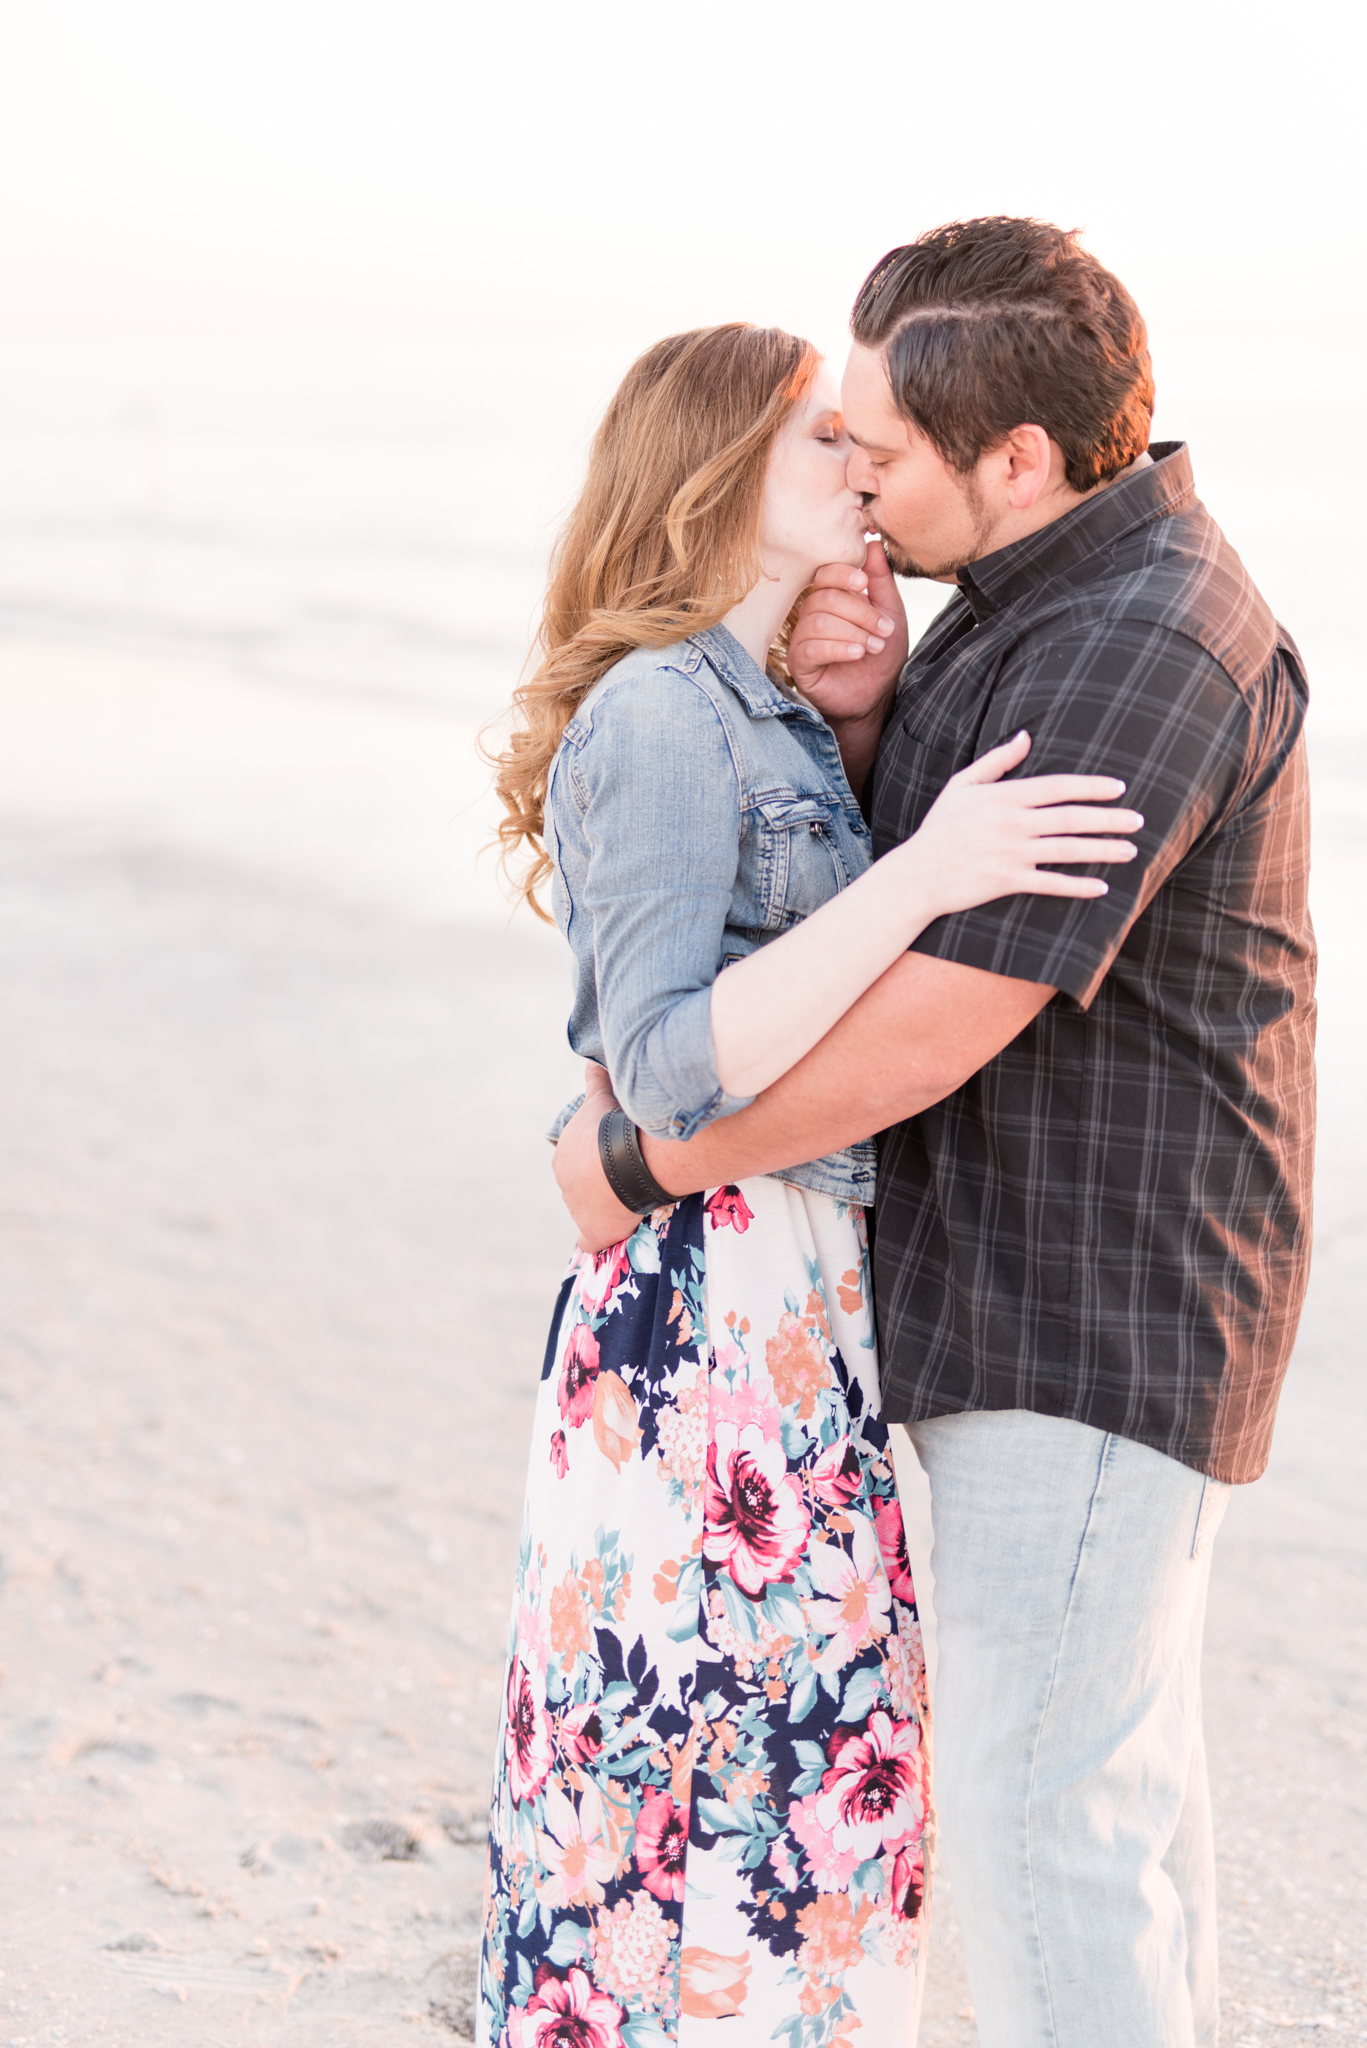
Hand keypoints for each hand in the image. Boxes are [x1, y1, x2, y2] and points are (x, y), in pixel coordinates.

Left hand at [551, 1063, 642, 1253]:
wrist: (621, 1162)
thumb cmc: (611, 1128)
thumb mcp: (600, 1100)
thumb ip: (595, 1081)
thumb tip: (590, 1059)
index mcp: (565, 1154)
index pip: (580, 1158)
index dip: (599, 1156)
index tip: (618, 1154)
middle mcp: (564, 1182)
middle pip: (582, 1184)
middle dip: (600, 1181)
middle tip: (630, 1175)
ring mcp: (576, 1208)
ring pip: (590, 1208)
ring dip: (606, 1206)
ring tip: (633, 1199)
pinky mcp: (593, 1231)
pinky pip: (592, 1240)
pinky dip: (599, 1239)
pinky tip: (610, 1238)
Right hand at [788, 538, 909, 726]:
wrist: (877, 696)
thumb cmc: (881, 654)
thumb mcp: (889, 612)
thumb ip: (881, 580)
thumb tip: (874, 544)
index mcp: (831, 598)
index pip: (825, 573)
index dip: (842, 574)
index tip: (864, 583)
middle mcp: (812, 615)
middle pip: (825, 598)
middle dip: (860, 612)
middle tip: (884, 630)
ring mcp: (802, 639)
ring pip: (818, 622)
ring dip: (853, 632)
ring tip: (874, 647)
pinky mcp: (799, 663)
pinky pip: (810, 648)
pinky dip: (837, 648)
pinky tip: (857, 653)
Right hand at [911, 730, 1143, 907]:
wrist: (917, 875)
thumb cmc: (940, 829)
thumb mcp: (962, 786)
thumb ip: (997, 761)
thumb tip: (1026, 737)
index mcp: (1003, 797)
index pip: (1057, 787)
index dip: (1091, 787)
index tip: (1119, 788)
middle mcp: (1010, 824)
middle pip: (1070, 818)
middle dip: (1108, 819)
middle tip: (1138, 820)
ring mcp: (1009, 854)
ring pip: (1066, 851)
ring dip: (1103, 851)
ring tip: (1130, 851)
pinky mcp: (1006, 882)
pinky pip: (1050, 884)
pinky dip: (1077, 887)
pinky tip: (1102, 887)